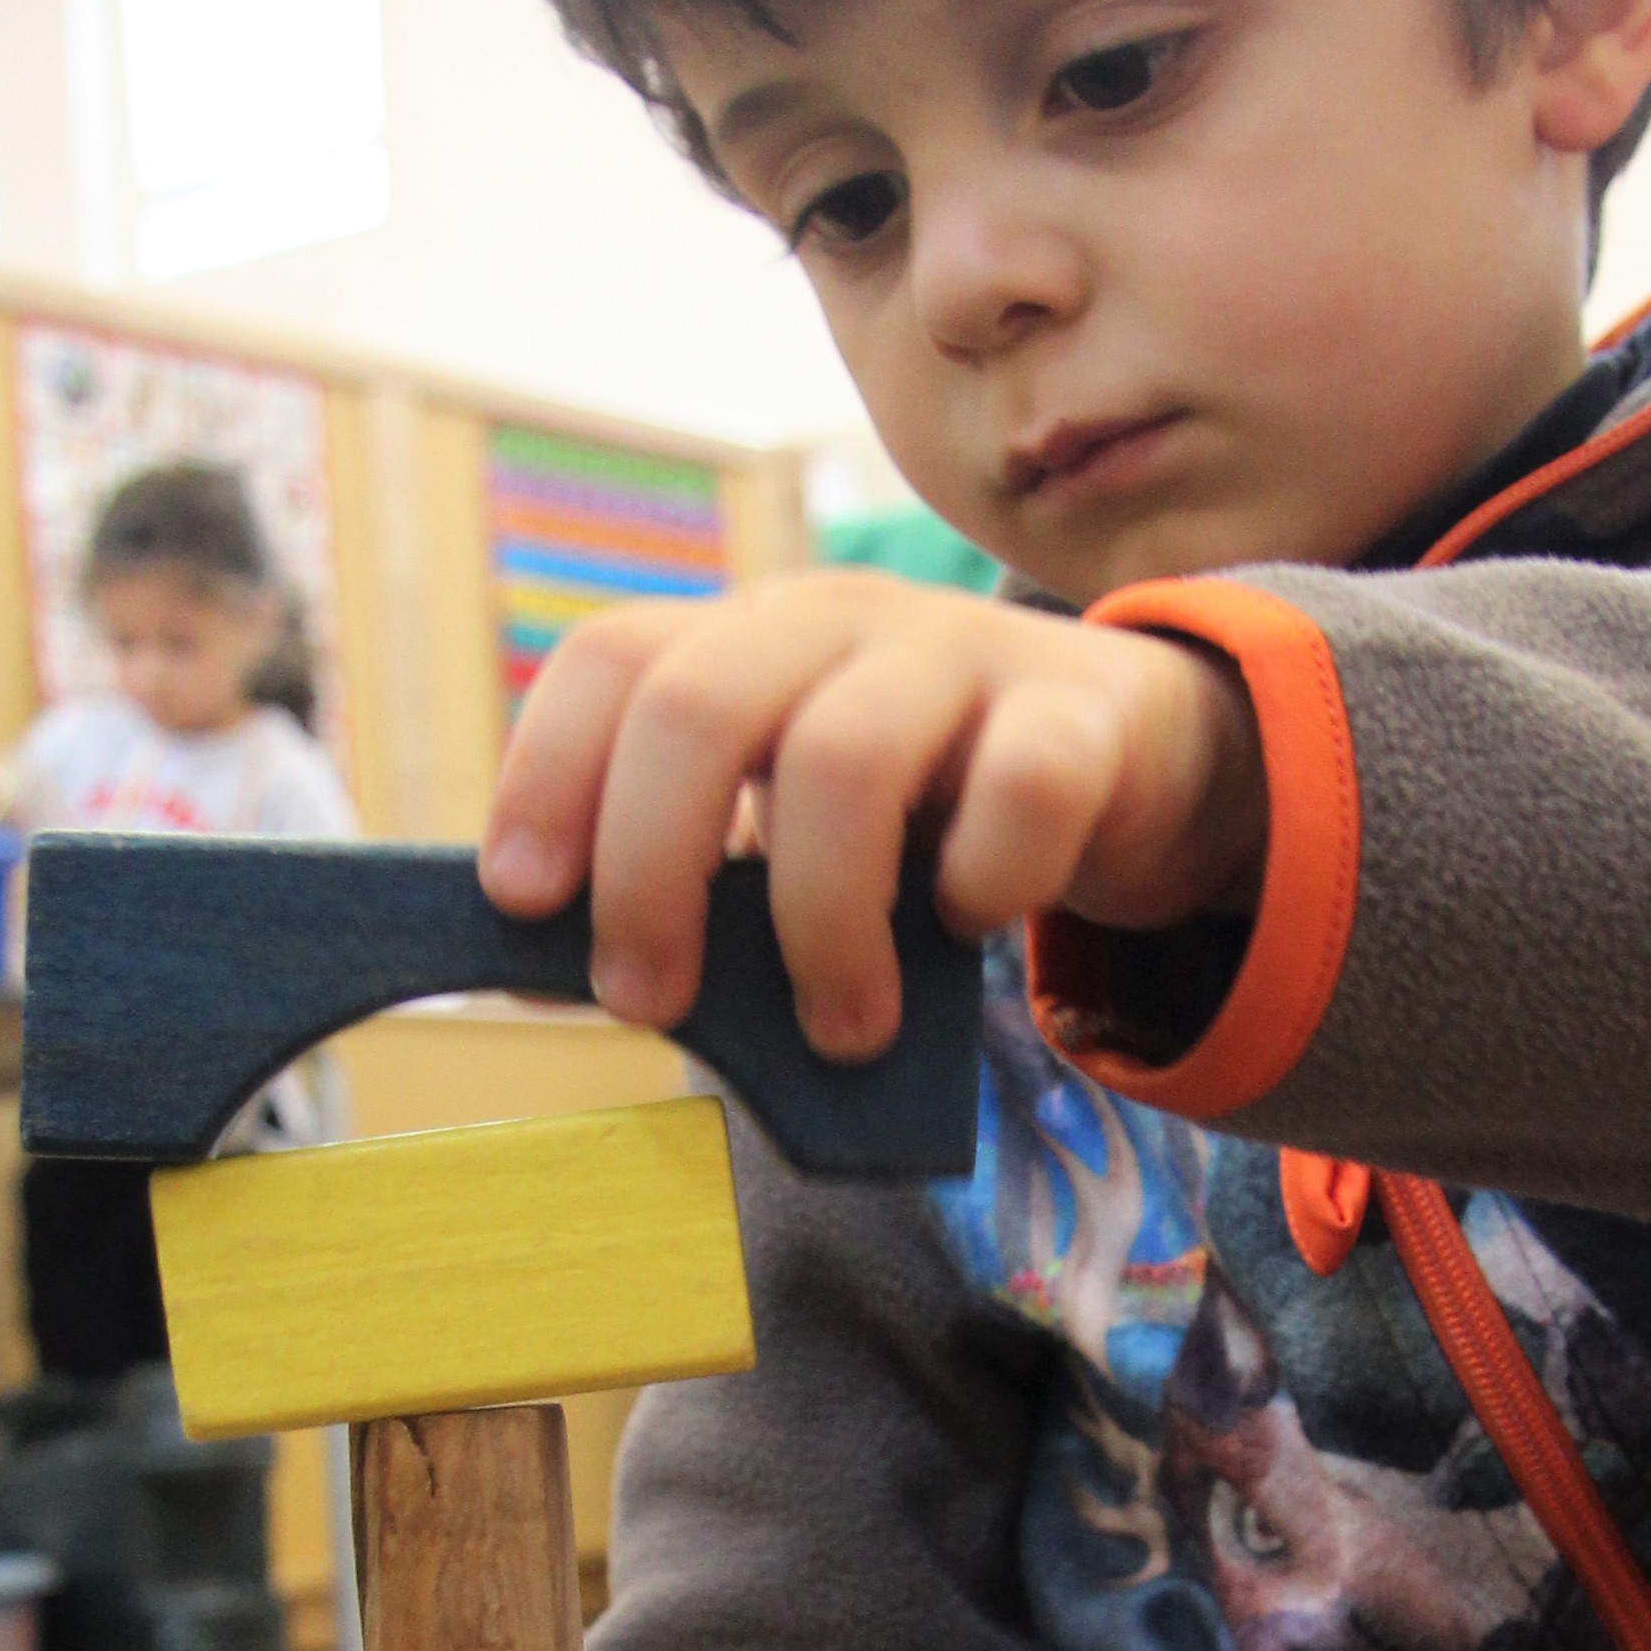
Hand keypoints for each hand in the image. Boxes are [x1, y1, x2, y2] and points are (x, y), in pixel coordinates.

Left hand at [482, 571, 1264, 1061]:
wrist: (1131, 758)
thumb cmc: (927, 812)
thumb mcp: (794, 822)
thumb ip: (695, 877)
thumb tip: (550, 981)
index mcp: (747, 639)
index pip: (613, 660)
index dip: (546, 773)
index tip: (519, 903)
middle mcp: (838, 619)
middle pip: (699, 705)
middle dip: (648, 870)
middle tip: (650, 1004)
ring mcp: (961, 652)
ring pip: (846, 760)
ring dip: (820, 925)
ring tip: (840, 1031)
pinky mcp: (1080, 714)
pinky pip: (1019, 793)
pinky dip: (982, 884)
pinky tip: (971, 925)